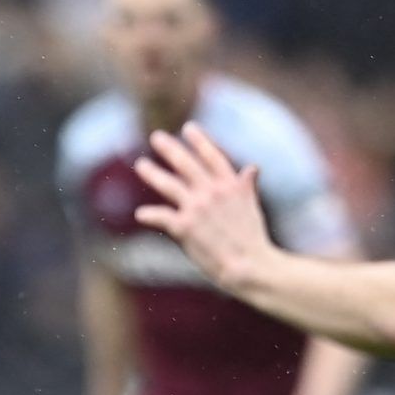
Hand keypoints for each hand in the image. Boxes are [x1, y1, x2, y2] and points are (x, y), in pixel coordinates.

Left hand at [133, 123, 276, 290]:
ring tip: (140, 164)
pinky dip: (149, 215)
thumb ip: (246, 186)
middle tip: (156, 137)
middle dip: (169, 148)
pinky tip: (141, 214)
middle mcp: (212, 192)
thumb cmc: (253, 240)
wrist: (250, 266)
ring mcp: (197, 208)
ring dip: (152, 173)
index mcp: (231, 185)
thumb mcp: (252, 206)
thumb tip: (253, 168)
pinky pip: (161, 217)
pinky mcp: (184, 228)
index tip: (188, 128)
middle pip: (186, 164)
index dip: (200, 141)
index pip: (212, 156)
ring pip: (168, 185)